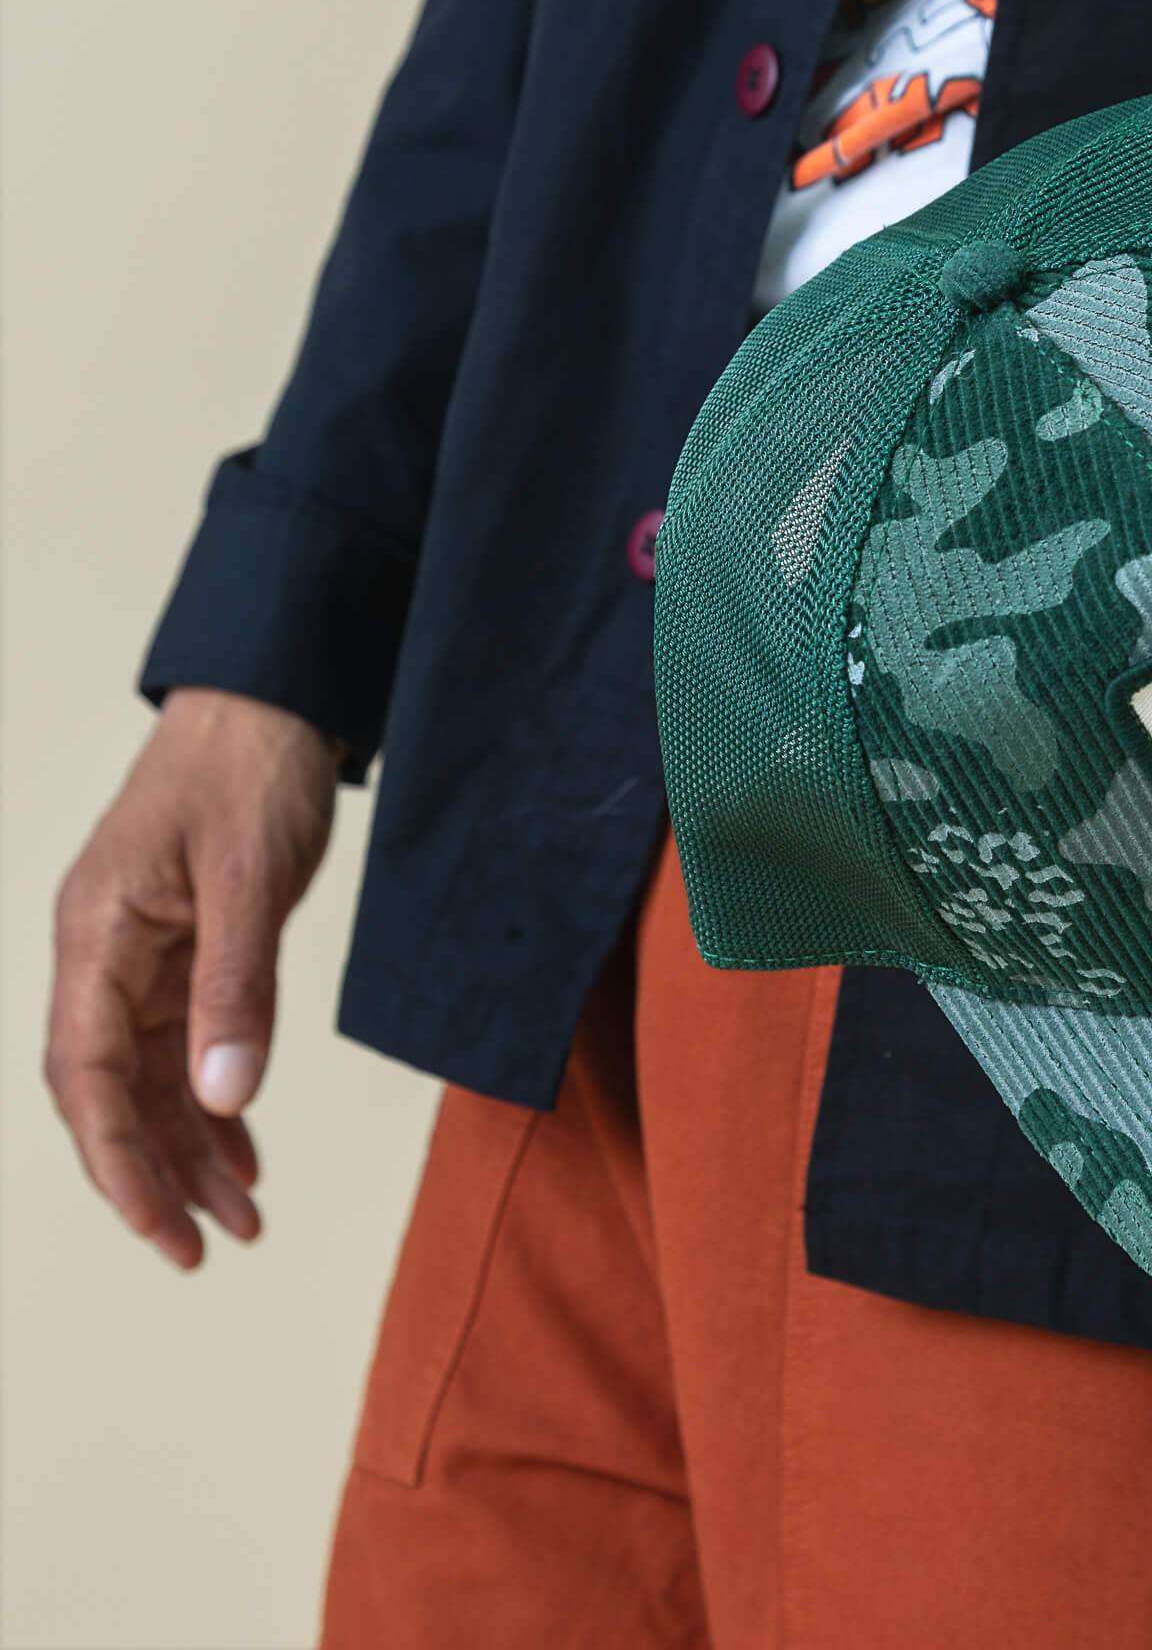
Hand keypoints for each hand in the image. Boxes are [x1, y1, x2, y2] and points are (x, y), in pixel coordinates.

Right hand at [45, 688, 341, 1267]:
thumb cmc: (249, 767)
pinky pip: (185, 1040)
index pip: (85, 1073)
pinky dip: (214, 1096)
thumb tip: (223, 1097)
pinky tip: (244, 1147)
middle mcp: (104, 949)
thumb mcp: (252, 877)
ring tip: (243, 1216)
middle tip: (211, 1247)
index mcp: (95, 932)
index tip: (163, 1229)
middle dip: (157, 1174)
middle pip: (111, 1090)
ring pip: (151, 1074)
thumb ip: (237, 986)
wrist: (273, 697)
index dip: (118, 1161)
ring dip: (193, 1146)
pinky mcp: (184, 943)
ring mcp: (141, 948)